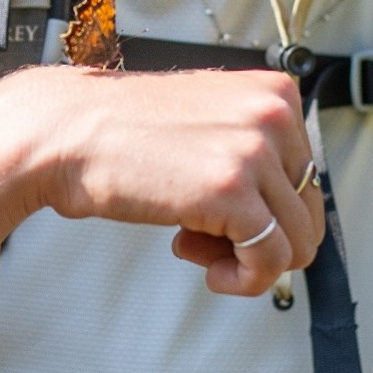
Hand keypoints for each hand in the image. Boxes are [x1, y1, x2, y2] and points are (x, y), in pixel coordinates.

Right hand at [31, 67, 324, 295]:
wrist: (64, 132)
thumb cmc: (120, 131)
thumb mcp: (208, 122)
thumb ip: (253, 151)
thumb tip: (288, 212)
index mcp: (275, 93)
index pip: (307, 176)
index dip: (265, 208)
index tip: (221, 212)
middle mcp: (275, 115)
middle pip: (308, 211)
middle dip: (259, 237)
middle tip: (206, 235)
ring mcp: (255, 152)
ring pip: (297, 242)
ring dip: (246, 261)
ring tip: (195, 246)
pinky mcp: (231, 192)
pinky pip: (270, 261)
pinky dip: (241, 279)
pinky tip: (204, 266)